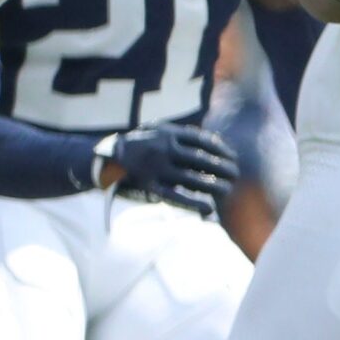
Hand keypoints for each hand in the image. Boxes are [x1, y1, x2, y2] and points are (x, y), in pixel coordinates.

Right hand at [100, 122, 239, 216]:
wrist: (104, 159)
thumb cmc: (137, 146)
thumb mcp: (156, 131)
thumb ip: (180, 136)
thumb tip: (214, 144)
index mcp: (167, 134)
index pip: (203, 141)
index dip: (222, 150)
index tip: (233, 157)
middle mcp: (163, 150)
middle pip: (202, 160)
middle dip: (223, 168)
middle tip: (236, 174)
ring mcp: (156, 169)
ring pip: (193, 179)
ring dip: (214, 185)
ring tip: (228, 190)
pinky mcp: (149, 188)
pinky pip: (176, 197)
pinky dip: (195, 203)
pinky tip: (209, 208)